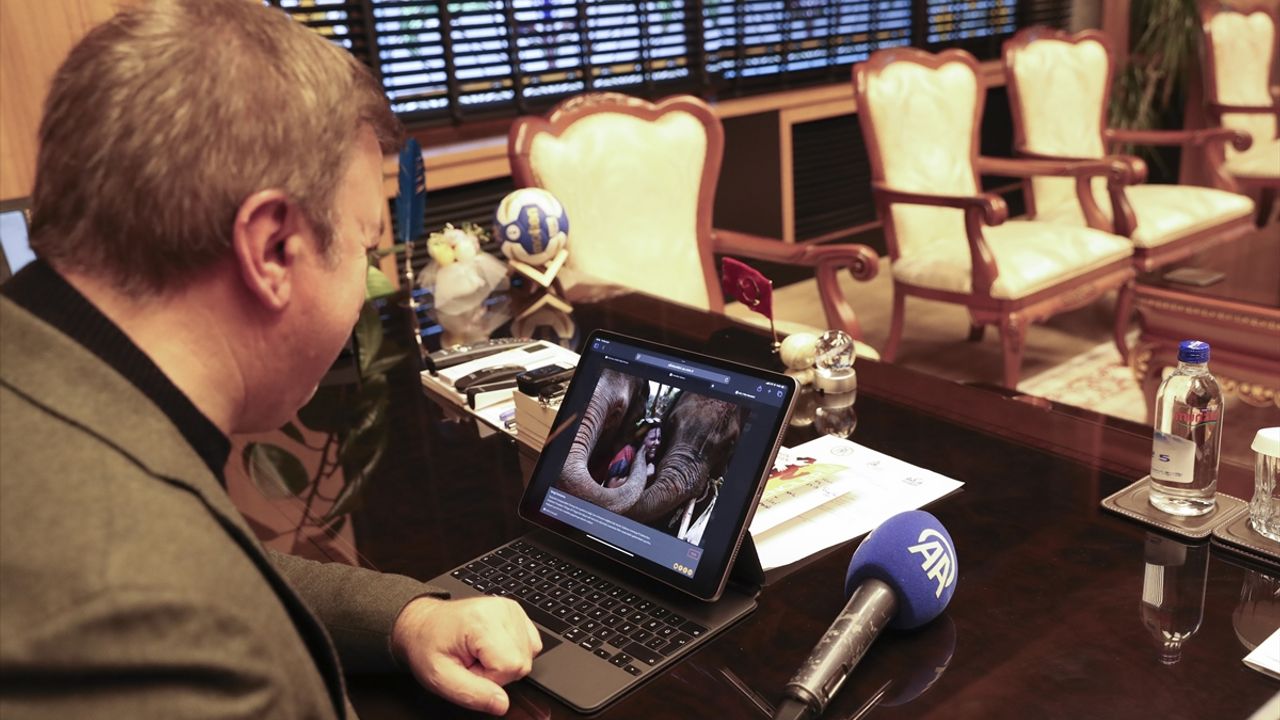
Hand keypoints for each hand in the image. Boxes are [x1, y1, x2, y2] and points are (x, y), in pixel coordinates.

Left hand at [391, 596, 541, 714]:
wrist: (425, 624)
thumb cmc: (429, 646)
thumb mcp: (440, 677)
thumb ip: (472, 694)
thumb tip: (502, 704)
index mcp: (482, 622)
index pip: (510, 666)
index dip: (489, 678)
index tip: (469, 670)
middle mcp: (501, 610)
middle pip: (522, 661)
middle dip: (498, 671)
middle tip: (473, 662)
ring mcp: (511, 609)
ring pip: (529, 653)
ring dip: (505, 662)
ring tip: (479, 654)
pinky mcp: (516, 612)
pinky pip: (531, 643)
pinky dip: (513, 651)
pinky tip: (493, 647)